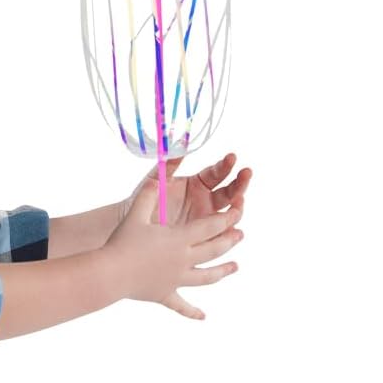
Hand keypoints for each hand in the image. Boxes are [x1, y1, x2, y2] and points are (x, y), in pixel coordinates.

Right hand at [102, 175, 242, 319]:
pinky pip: (182, 305)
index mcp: (179, 238)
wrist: (110, 274)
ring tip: (235, 267)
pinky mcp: (164, 294)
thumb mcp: (137, 212)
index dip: (227, 219)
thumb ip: (149, 192)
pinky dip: (192, 311)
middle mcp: (183, 259)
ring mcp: (175, 279)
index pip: (211, 226)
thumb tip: (158, 172)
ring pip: (206, 277)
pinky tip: (203, 317)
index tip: (238, 212)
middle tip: (241, 235)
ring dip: (222, 272)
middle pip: (213, 250)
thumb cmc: (122, 242)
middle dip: (229, 241)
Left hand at [121, 151, 252, 227]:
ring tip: (239, 201)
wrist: (135, 228)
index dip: (225, 165)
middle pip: (230, 190)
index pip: (217, 172)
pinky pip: (222, 234)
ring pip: (230, 211)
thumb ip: (169, 164)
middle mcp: (206, 200)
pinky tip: (233, 228)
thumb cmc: (145, 201)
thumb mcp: (156, 180)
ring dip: (238, 205)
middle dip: (240, 182)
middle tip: (246, 173)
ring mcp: (208, 219)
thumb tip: (180, 144)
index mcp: (198, 183)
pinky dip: (230, 231)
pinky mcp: (205, 237)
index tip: (232, 157)